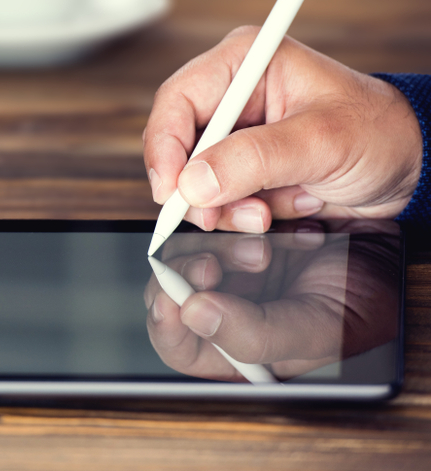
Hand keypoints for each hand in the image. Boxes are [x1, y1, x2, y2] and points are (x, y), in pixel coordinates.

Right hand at [143, 26, 421, 232]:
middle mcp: (232, 95)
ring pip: (193, 177)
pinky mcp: (242, 167)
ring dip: (224, 205)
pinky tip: (277, 208)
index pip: (178, 100)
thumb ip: (255, 159)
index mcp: (245, 63)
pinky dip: (240, 213)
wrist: (410, 170)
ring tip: (265, 213)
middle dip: (196, 186)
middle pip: (177, 143)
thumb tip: (194, 183)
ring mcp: (235, 134)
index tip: (172, 189)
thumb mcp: (321, 142)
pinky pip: (216, 197)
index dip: (166, 147)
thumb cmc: (379, 134)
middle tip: (214, 215)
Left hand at [144, 221, 400, 380]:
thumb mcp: (321, 329)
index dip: (166, 324)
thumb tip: (193, 313)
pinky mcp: (237, 228)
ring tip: (266, 237)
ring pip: (189, 248)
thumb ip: (255, 336)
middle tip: (221, 259)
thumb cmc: (368, 295)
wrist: (393, 235)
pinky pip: (211, 216)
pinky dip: (235, 212)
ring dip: (220, 238)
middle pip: (173, 290)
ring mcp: (231, 266)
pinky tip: (272, 216)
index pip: (178, 346)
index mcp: (240, 347)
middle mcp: (229, 306)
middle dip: (196, 271)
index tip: (173, 296)